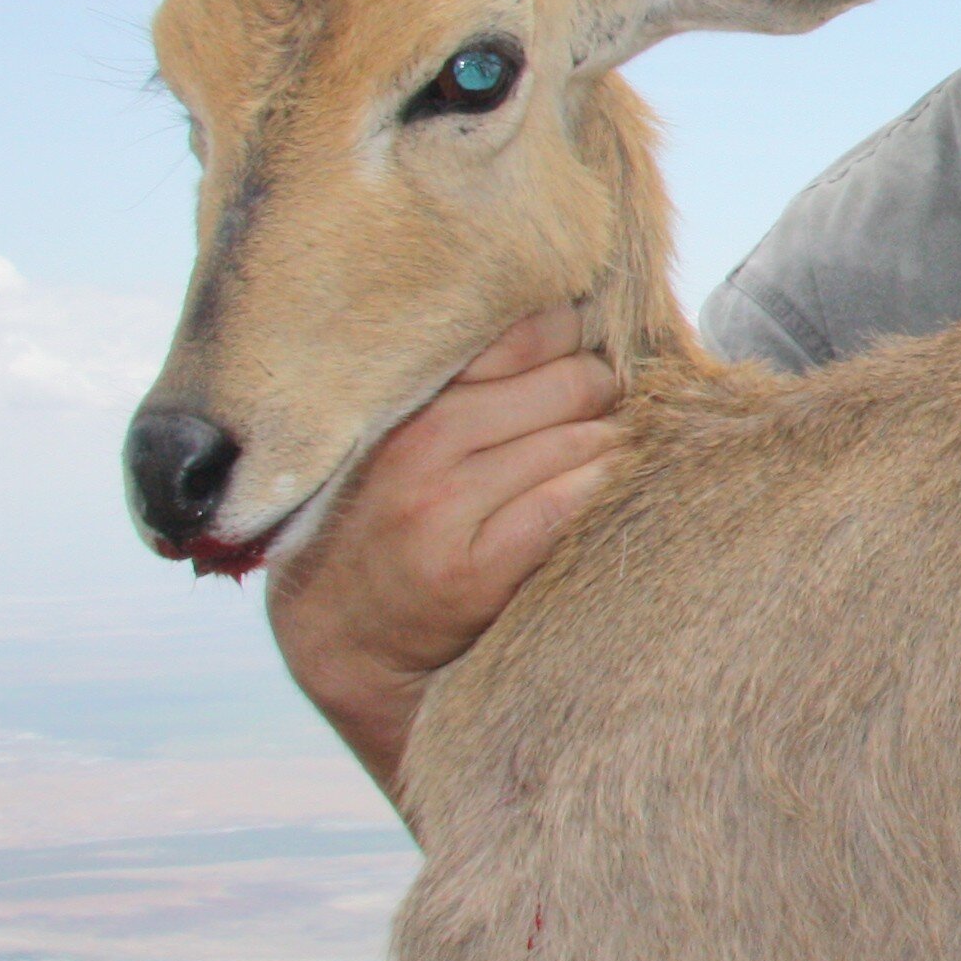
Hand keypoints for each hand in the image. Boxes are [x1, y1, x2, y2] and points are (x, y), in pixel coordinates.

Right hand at [265, 309, 622, 794]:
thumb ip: (476, 387)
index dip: (575, 334)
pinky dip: (601, 491)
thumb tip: (576, 326)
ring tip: (619, 450)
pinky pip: (565, 505)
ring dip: (615, 445)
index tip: (594, 344)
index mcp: (411, 399)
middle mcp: (423, 445)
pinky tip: (609, 492)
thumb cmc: (391, 519)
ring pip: (577, 443)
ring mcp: (444, 508)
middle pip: (567, 384)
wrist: (340, 633)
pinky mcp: (472, 571)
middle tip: (617, 405)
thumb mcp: (411, 436)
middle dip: (606, 391)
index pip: (523, 335)